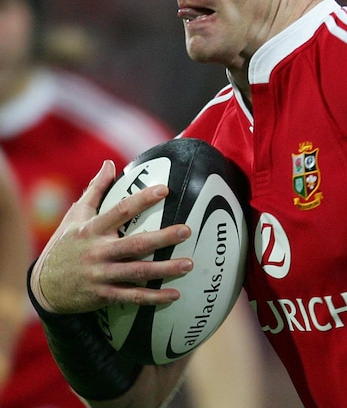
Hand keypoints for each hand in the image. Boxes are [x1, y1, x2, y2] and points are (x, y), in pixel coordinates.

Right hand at [30, 160, 193, 313]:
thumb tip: (110, 163)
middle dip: (162, 238)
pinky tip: (174, 295)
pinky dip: (153, 298)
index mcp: (93, 229)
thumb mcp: (75, 216)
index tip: (165, 190)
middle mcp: (98, 252)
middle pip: (135, 244)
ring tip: (189, 264)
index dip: (143, 199)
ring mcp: (101, 275)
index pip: (121, 211)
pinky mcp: (103, 295)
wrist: (43, 286)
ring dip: (165, 270)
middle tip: (187, 230)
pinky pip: (132, 296)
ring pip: (137, 272)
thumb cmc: (65, 245)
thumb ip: (95, 190)